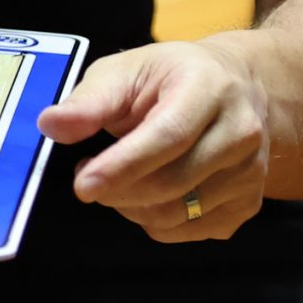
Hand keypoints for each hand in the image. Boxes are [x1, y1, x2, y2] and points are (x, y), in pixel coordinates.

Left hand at [37, 39, 275, 242]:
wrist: (235, 89)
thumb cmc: (170, 78)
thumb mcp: (127, 71)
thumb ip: (89, 100)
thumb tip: (51, 124)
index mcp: (209, 87)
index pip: (168, 136)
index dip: (122, 165)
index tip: (82, 183)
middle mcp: (240, 131)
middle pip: (172, 182)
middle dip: (118, 190)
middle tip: (87, 177)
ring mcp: (251, 172)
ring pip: (178, 214)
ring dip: (132, 205)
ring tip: (118, 178)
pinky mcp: (249, 203)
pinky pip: (189, 231)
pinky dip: (156, 220)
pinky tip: (148, 191)